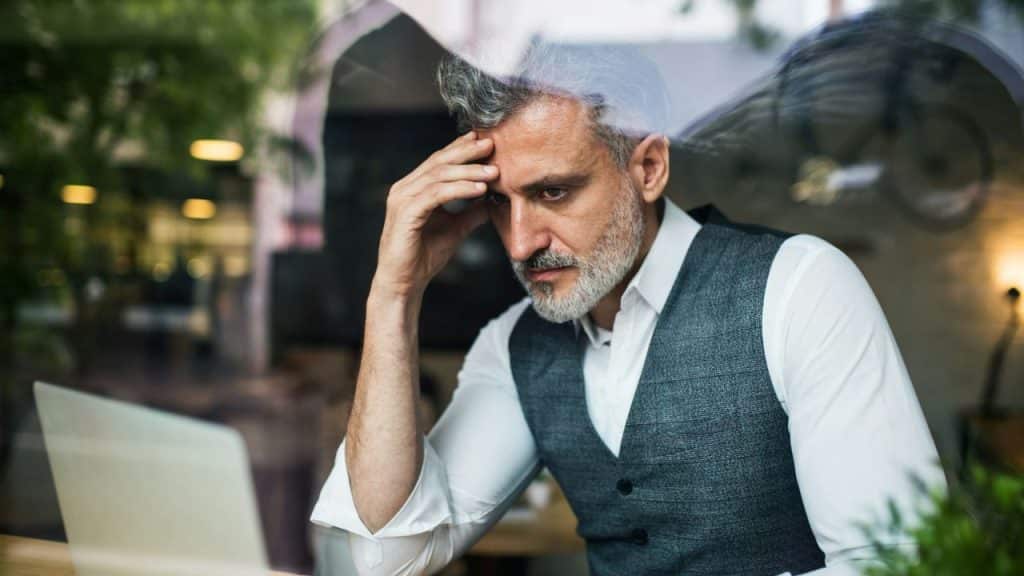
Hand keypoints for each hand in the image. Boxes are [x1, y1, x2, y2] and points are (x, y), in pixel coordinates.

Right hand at [373, 131, 497, 298]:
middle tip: (491, 144)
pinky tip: (479, 189)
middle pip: (439, 162)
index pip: (439, 161)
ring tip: (493, 171)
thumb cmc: (423, 257)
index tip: (485, 141)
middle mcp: (404, 188)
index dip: (461, 149)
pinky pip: (437, 195)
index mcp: (412, 189)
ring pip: (439, 176)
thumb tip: (491, 199)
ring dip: (469, 171)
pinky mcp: (406, 213)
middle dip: (467, 152)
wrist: (404, 283)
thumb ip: (470, 212)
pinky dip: (460, 190)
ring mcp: (402, 199)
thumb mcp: (455, 229)